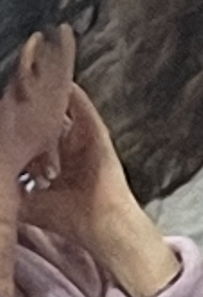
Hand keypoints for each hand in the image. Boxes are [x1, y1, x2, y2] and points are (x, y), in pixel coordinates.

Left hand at [20, 86, 134, 251]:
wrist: (100, 223)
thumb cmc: (69, 217)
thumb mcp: (31, 203)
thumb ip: (14, 192)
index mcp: (55, 161)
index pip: (35, 136)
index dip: (20, 126)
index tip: (7, 114)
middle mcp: (69, 146)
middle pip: (48, 119)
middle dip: (34, 107)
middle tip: (19, 88)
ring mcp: (84, 137)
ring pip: (64, 109)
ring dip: (52, 95)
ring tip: (38, 74)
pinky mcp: (97, 132)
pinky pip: (83, 108)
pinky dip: (73, 96)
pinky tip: (62, 82)